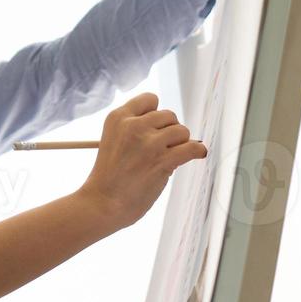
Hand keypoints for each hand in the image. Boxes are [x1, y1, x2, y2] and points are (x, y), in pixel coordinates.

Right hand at [80, 92, 206, 228]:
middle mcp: (133, 125)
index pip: (150, 99)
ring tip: (171, 157)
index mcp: (118, 117)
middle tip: (163, 148)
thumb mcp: (112, 140)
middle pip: (169, 115)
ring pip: (182, 131)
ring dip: (181, 143)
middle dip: (170, 130)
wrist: (102, 202)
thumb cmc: (109, 177)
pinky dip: (198, 151)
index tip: (154, 129)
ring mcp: (149, 143)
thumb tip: (173, 128)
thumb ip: (136, 129)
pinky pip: (192, 148)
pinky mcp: (163, 160)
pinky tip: (197, 154)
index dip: (155, 115)